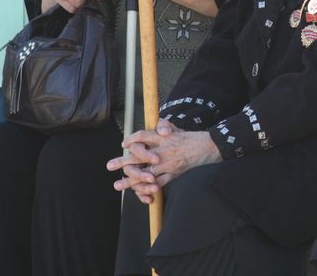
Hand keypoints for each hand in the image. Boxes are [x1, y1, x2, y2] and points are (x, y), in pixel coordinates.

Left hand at [106, 119, 221, 202]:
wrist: (207, 148)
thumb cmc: (190, 138)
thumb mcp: (176, 128)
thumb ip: (164, 126)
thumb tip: (158, 127)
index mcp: (162, 137)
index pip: (143, 136)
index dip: (132, 139)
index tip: (123, 144)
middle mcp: (162, 150)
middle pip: (138, 156)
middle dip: (122, 162)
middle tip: (109, 166)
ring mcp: (168, 163)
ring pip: (145, 174)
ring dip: (130, 180)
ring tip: (118, 185)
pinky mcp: (173, 173)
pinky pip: (158, 183)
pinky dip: (147, 188)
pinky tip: (138, 191)